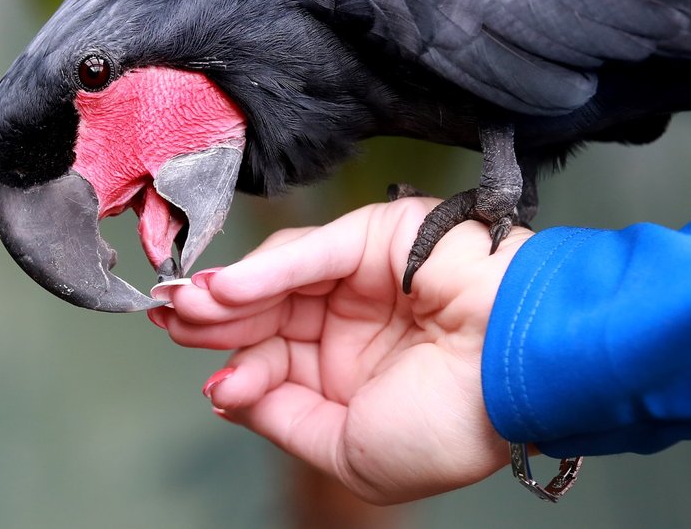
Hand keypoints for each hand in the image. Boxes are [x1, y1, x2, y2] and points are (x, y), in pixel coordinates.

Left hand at [149, 198, 532, 503]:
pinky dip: (266, 270)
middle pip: (268, 314)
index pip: (278, 362)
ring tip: (190, 310)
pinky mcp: (376, 239)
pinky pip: (313, 252)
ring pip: (280, 278)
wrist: (517, 377)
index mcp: (351, 372)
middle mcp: (353, 321)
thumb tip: (231, 394)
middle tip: (174, 323)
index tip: (213, 381)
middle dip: (217, 323)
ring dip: (230, 294)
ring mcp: (364, 278)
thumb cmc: (452, 424)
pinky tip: (226, 290)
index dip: (239, 370)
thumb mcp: (349, 452)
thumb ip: (286, 420)